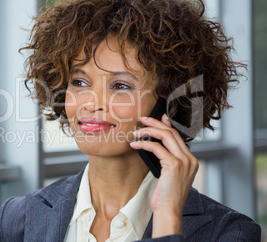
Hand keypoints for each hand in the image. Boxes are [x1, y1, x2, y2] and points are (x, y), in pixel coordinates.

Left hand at [130, 114, 198, 236]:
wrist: (169, 210)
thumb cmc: (166, 195)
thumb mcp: (169, 175)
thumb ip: (167, 160)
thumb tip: (156, 146)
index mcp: (191, 161)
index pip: (179, 137)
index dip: (168, 125)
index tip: (160, 117)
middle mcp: (190, 159)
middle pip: (172, 133)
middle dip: (156, 123)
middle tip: (143, 119)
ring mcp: (183, 161)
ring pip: (166, 136)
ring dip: (149, 131)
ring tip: (137, 131)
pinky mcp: (174, 165)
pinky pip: (156, 148)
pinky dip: (144, 144)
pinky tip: (135, 145)